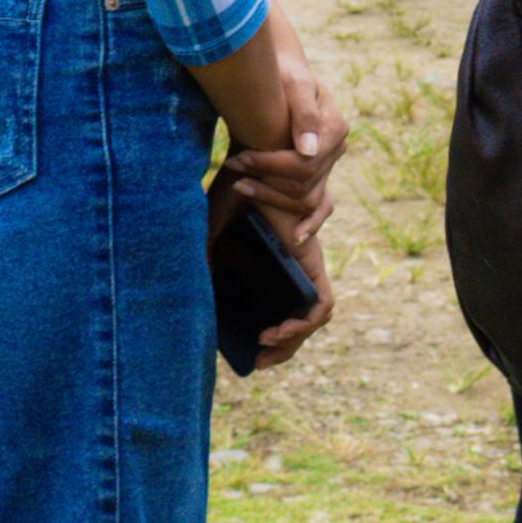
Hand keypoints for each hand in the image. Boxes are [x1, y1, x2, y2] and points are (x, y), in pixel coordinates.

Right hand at [210, 169, 337, 370]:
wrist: (256, 162)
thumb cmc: (234, 190)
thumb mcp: (211, 233)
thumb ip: (207, 264)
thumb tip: (198, 299)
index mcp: (274, 261)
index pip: (285, 307)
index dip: (275, 336)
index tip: (253, 352)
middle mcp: (294, 264)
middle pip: (301, 318)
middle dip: (284, 346)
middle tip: (261, 361)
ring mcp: (306, 262)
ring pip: (315, 315)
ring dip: (295, 338)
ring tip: (268, 343)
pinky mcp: (312, 259)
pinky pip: (323, 303)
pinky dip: (306, 321)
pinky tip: (280, 329)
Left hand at [220, 40, 347, 244]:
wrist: (283, 74)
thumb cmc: (284, 74)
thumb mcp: (294, 84)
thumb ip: (303, 113)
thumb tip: (307, 151)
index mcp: (334, 128)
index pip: (302, 162)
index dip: (268, 165)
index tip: (237, 158)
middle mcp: (336, 149)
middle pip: (303, 183)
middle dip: (264, 179)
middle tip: (232, 165)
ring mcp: (329, 163)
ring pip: (305, 198)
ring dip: (271, 196)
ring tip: (239, 184)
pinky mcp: (318, 172)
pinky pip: (321, 206)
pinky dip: (312, 223)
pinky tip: (297, 238)